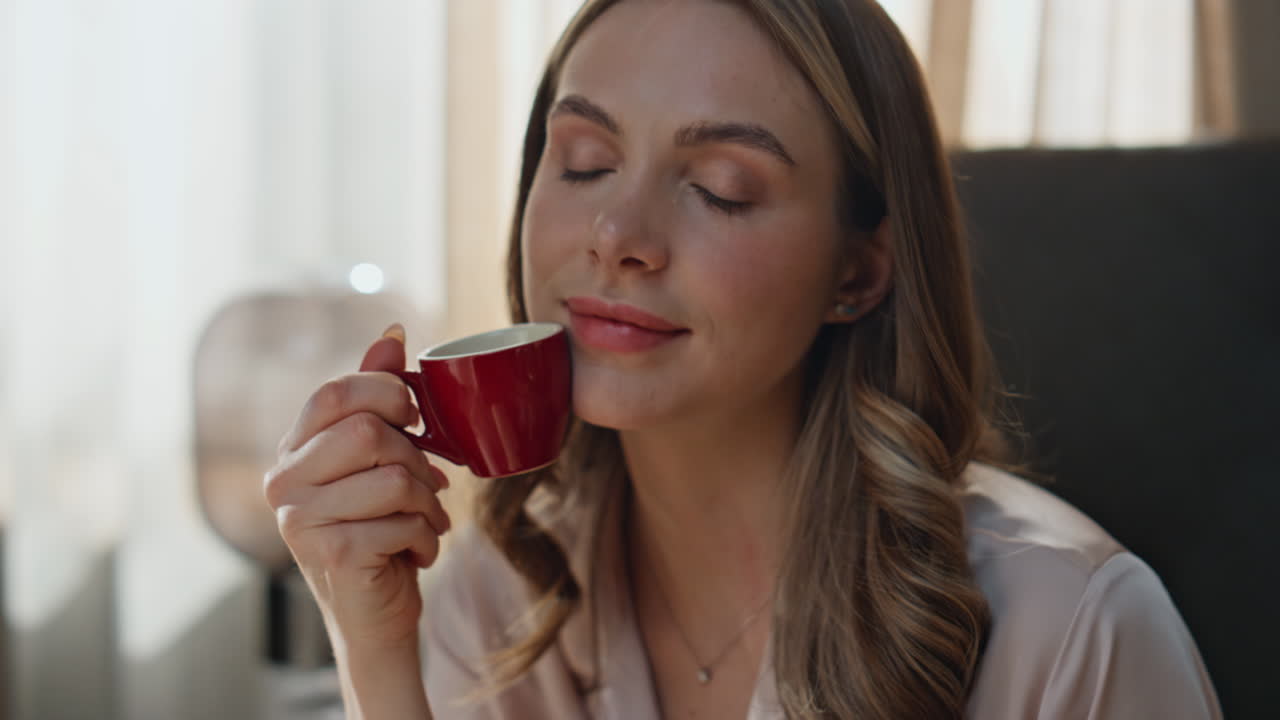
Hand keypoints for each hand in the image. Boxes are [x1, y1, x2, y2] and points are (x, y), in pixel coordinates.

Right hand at [264, 323, 451, 651]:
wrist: (375, 614)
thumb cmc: (379, 529)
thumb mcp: (378, 461)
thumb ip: (377, 400)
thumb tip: (391, 332)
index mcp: (293, 450)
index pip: (334, 393)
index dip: (386, 393)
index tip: (415, 416)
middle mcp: (283, 482)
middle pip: (369, 432)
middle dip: (415, 457)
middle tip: (427, 483)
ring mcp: (301, 520)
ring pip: (394, 478)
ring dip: (428, 502)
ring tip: (426, 519)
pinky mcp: (332, 554)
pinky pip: (403, 522)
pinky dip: (427, 537)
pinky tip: (417, 550)